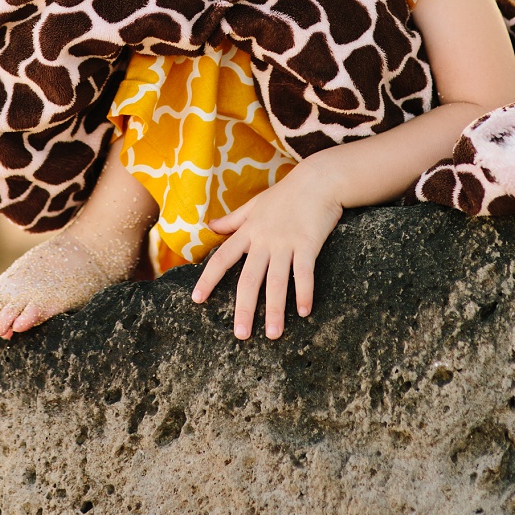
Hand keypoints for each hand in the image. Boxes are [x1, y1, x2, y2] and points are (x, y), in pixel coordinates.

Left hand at [0, 233, 117, 339]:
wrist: (87, 250)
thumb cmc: (52, 272)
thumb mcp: (23, 283)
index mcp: (9, 285)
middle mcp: (19, 288)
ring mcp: (37, 291)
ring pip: (16, 307)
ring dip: (3, 318)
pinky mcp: (57, 297)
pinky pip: (42, 307)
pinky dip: (31, 315)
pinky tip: (21, 324)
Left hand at [190, 160, 341, 341]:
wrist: (318, 179)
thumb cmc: (286, 194)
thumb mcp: (254, 205)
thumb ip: (233, 220)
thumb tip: (209, 225)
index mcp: (249, 230)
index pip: (223, 258)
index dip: (209, 279)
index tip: (196, 300)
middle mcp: (264, 239)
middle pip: (249, 278)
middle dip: (244, 308)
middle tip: (241, 335)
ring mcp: (286, 242)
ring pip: (277, 281)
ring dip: (275, 309)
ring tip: (274, 334)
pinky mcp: (308, 243)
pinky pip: (304, 272)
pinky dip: (304, 292)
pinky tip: (304, 312)